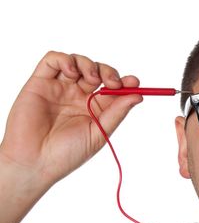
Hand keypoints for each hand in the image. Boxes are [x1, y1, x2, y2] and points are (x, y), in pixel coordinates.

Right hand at [0, 51, 142, 189]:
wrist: (35, 162)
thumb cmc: (67, 154)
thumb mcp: (99, 133)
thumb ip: (117, 112)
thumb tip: (138, 95)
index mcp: (94, 108)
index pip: (113, 87)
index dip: (125, 81)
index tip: (134, 82)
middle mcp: (77, 95)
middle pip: (98, 71)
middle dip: (109, 72)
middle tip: (113, 83)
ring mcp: (59, 88)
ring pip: (78, 61)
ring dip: (89, 64)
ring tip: (91, 80)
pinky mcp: (40, 82)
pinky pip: (53, 60)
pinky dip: (65, 59)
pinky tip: (72, 73)